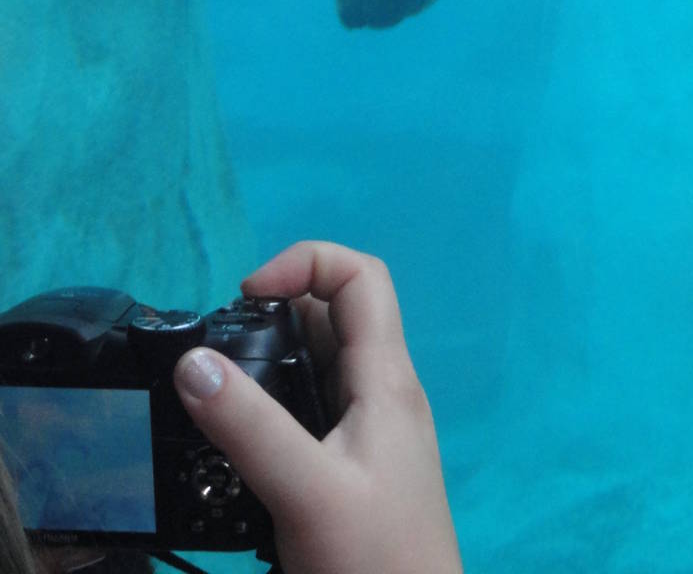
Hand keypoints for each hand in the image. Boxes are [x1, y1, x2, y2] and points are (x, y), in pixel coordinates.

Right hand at [173, 241, 461, 573]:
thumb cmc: (374, 562)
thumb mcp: (304, 491)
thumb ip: (249, 426)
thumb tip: (192, 360)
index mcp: (386, 379)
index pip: (361, 277)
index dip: (305, 263)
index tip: (245, 298)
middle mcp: (383, 395)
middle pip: (331, 320)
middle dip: (271, 322)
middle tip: (217, 361)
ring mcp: (371, 436)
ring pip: (317, 370)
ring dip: (268, 372)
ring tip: (217, 404)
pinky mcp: (353, 474)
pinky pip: (310, 418)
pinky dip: (272, 416)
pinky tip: (237, 453)